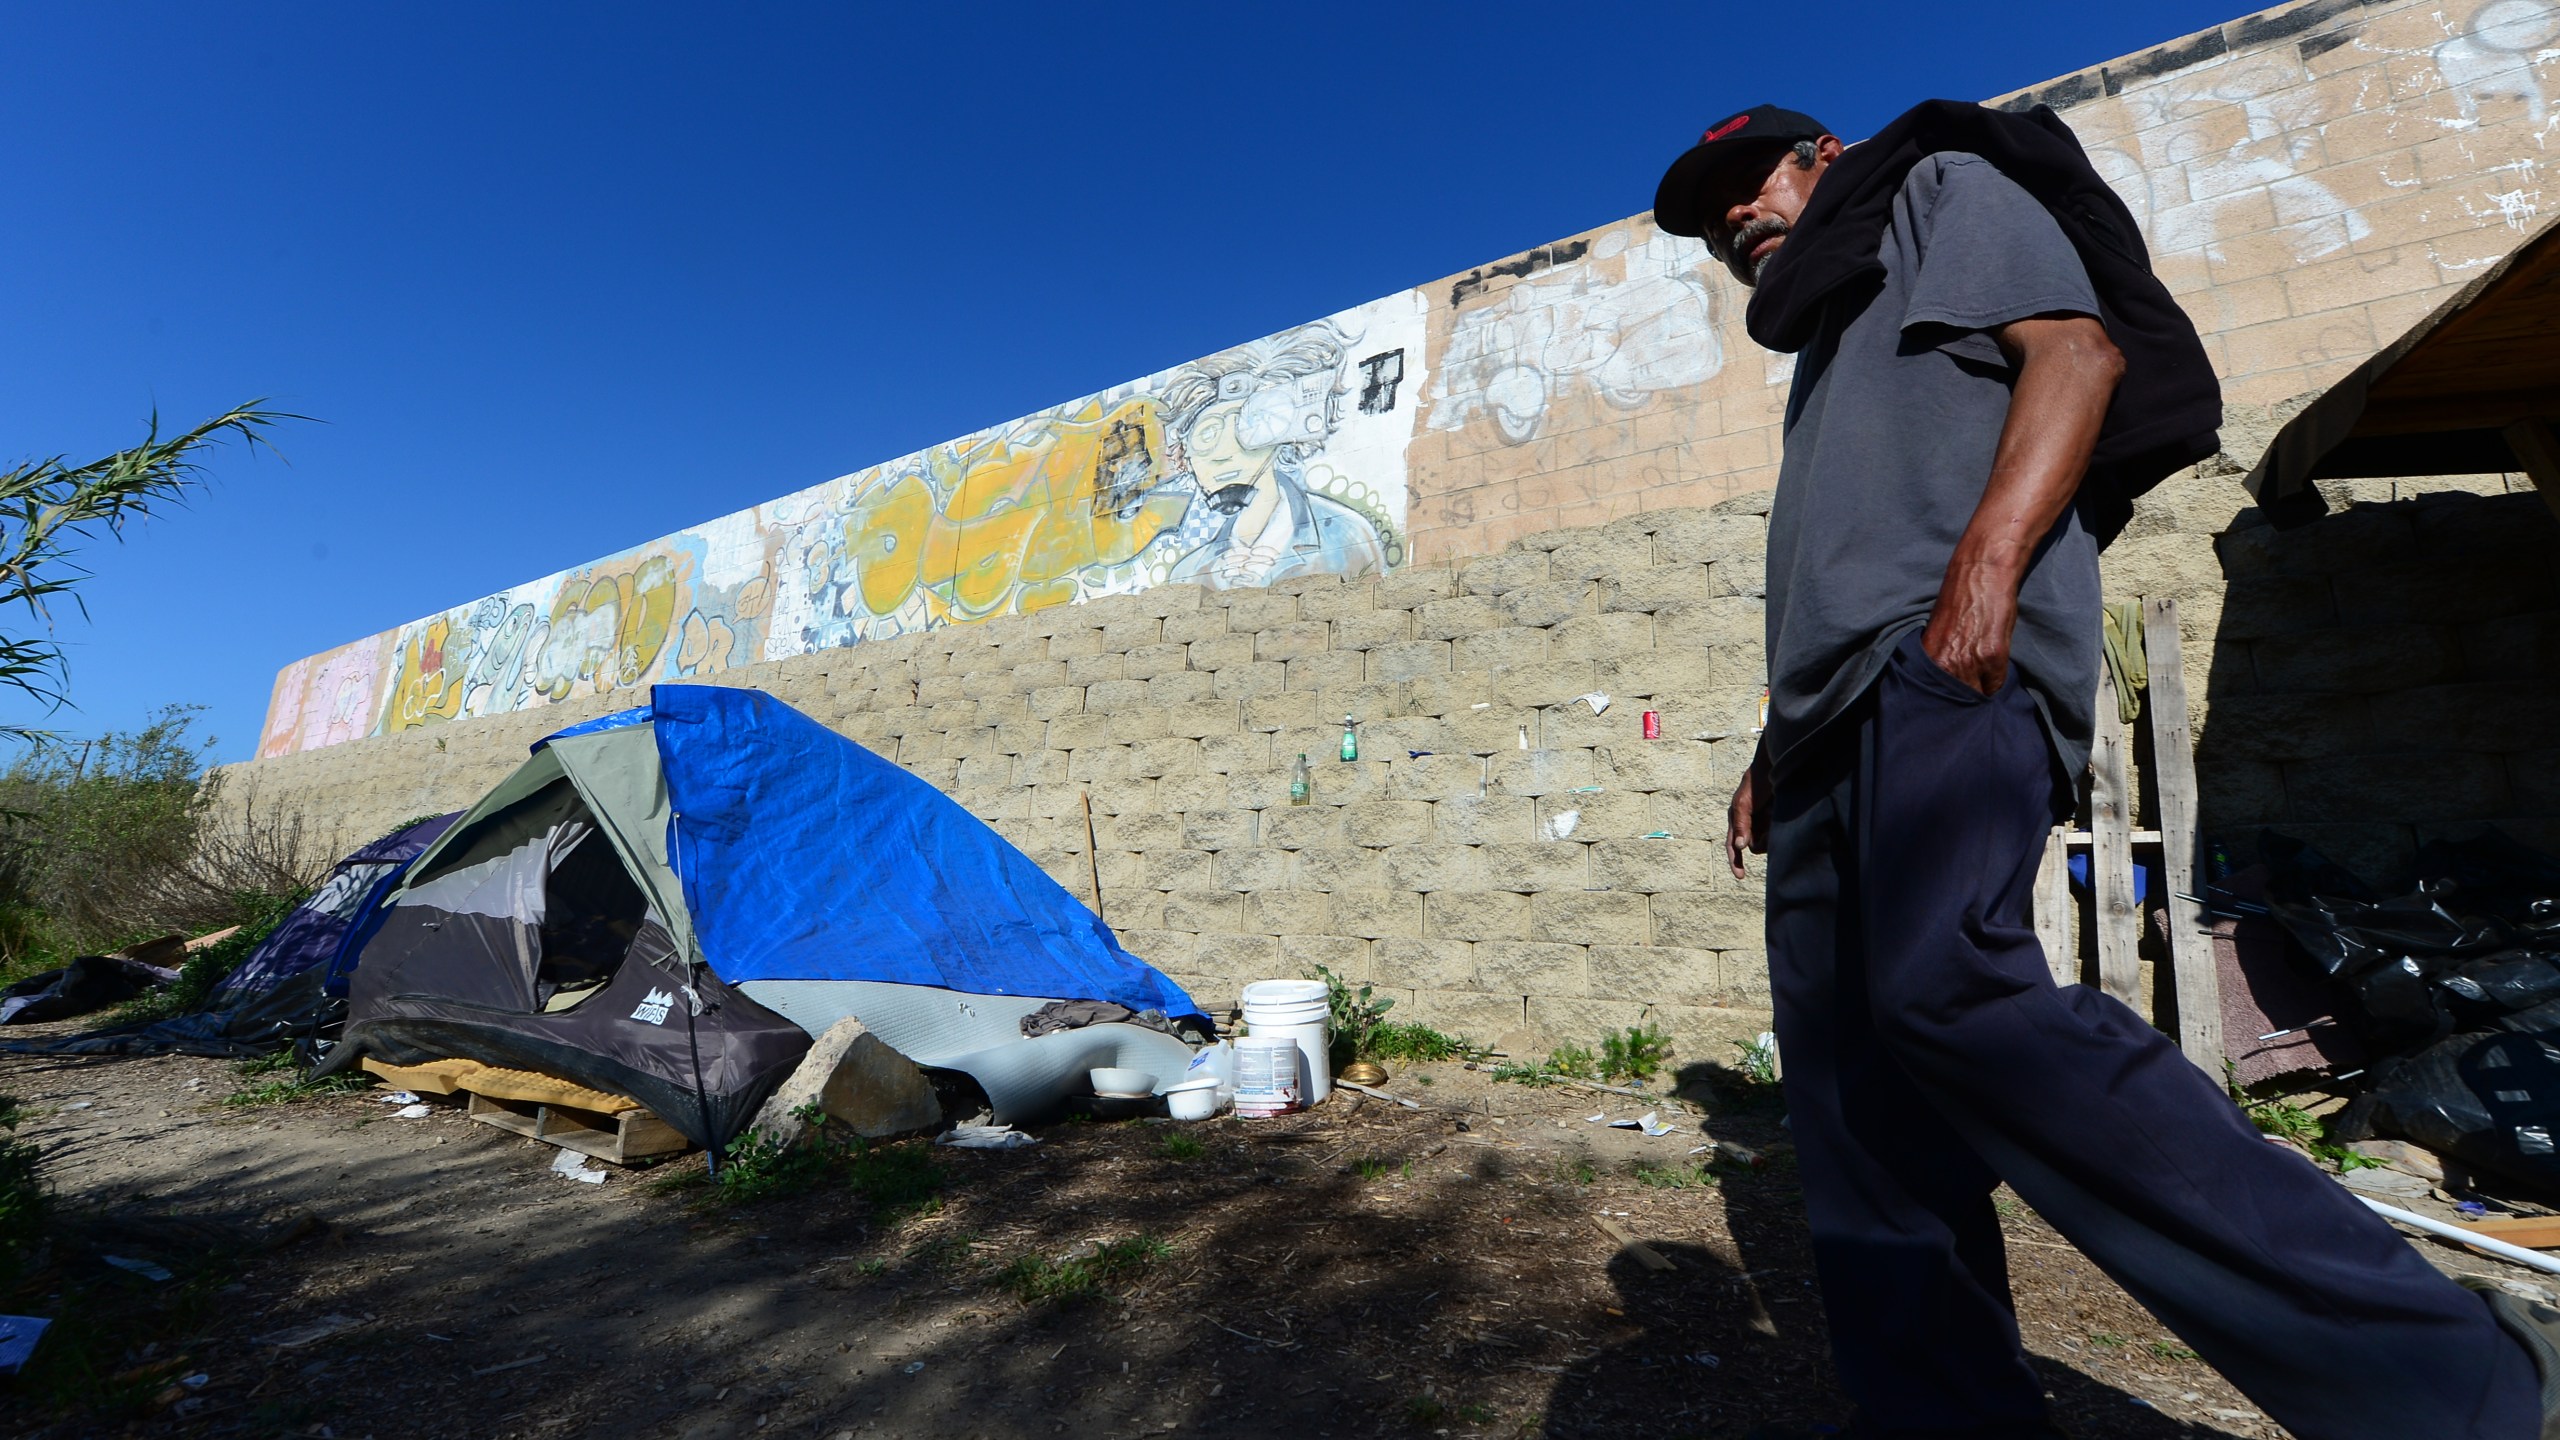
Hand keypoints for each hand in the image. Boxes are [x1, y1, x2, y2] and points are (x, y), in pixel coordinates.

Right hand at [1725, 750, 1770, 879]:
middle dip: (1761, 837)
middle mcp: (1749, 822)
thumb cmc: (1756, 782)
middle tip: (1768, 818)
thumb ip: (1741, 825)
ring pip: (1766, 842)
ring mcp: (1763, 822)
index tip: (1740, 877)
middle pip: (1752, 845)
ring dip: (1771, 832)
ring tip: (1775, 811)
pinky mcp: (1776, 820)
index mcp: (1736, 818)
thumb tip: (1740, 847)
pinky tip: (1780, 813)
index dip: (1735, 862)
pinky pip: (1776, 835)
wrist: (1777, 765)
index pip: (1732, 845)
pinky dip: (1778, 829)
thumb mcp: (1743, 803)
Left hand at [1919, 557, 2021, 695]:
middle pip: (1957, 701)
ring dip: (1981, 693)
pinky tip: (1994, 671)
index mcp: (1930, 661)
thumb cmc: (1959, 603)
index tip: (1950, 706)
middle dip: (1963, 702)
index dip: (1948, 702)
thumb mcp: (1941, 637)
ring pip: (1977, 696)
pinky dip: (1996, 682)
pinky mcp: (1993, 657)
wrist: (1979, 575)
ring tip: (1982, 684)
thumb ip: (1942, 663)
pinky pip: (1996, 685)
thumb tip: (1948, 688)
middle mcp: (1947, 666)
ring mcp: (1970, 663)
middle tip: (1967, 700)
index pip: (1939, 699)